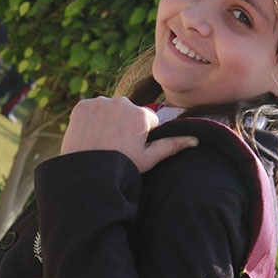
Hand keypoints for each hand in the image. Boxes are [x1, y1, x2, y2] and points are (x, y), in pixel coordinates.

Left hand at [60, 96, 197, 172]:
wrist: (87, 174)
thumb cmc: (121, 168)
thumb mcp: (149, 159)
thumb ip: (171, 145)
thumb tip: (195, 140)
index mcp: (141, 115)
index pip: (148, 120)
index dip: (142, 136)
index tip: (132, 149)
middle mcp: (122, 102)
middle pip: (128, 112)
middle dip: (125, 125)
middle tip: (116, 147)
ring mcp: (100, 103)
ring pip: (109, 109)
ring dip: (108, 121)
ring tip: (102, 143)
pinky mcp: (82, 106)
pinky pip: (90, 109)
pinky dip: (90, 120)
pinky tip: (90, 136)